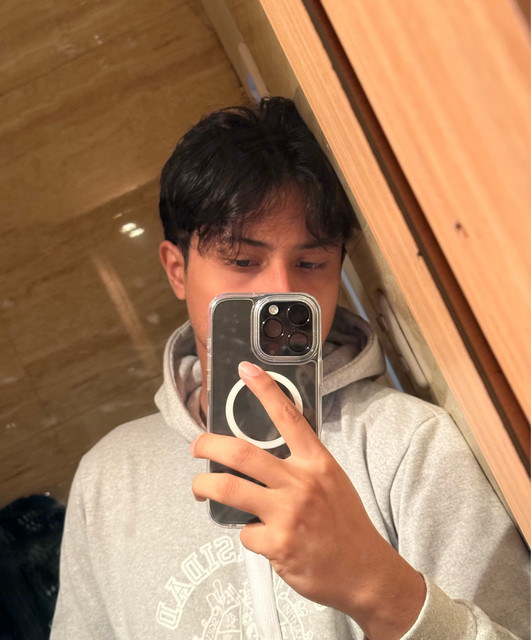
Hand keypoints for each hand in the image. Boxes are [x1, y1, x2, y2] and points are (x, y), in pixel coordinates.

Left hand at [191, 361, 424, 638]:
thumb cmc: (345, 525)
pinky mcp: (278, 544)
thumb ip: (299, 466)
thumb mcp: (330, 482)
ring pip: (229, 490)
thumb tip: (259, 459)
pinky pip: (245, 533)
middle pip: (242, 454)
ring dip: (205, 486)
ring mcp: (288, 514)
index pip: (288, 417)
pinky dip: (247, 534)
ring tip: (200, 488)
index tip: (246, 370)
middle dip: (209, 446)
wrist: (366, 572)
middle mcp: (301, 483)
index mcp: (317, 462)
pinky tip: (261, 539)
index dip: (265, 390)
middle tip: (197, 446)